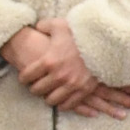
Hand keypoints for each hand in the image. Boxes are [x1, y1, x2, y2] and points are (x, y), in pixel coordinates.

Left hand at [3, 19, 129, 118]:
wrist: (106, 43)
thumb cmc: (81, 34)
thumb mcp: (60, 25)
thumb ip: (44, 26)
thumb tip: (37, 27)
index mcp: (48, 61)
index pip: (26, 76)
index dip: (23, 78)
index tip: (25, 78)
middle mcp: (58, 75)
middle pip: (37, 90)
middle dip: (34, 88)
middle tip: (36, 85)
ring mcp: (72, 84)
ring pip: (51, 100)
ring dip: (48, 97)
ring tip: (49, 93)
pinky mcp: (84, 90)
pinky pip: (69, 104)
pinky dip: (63, 104)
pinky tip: (62, 100)